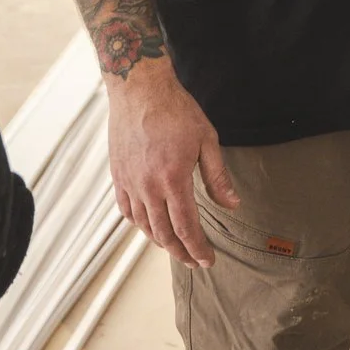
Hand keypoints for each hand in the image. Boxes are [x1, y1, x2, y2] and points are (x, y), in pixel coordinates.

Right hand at [106, 60, 238, 266]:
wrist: (139, 88)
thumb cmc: (176, 110)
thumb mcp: (207, 139)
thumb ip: (217, 176)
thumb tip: (231, 205)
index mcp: (174, 179)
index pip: (187, 228)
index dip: (198, 249)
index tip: (207, 260)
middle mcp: (148, 186)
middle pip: (164, 233)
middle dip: (181, 252)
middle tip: (194, 261)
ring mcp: (130, 182)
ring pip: (144, 225)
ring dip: (160, 241)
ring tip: (175, 247)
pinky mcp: (118, 175)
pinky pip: (126, 210)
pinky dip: (139, 224)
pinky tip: (149, 226)